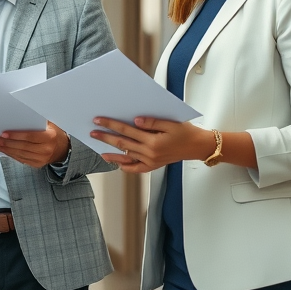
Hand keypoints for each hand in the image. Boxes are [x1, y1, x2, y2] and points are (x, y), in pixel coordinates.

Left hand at [0, 121, 69, 167]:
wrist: (63, 149)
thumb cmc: (54, 133)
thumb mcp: (50, 124)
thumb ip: (37, 121)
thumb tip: (19, 117)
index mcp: (49, 138)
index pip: (29, 136)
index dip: (16, 135)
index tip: (4, 133)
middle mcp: (46, 150)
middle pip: (23, 147)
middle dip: (8, 143)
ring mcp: (42, 159)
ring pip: (21, 155)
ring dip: (7, 150)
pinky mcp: (38, 164)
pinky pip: (22, 160)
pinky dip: (12, 155)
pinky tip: (5, 151)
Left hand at [90, 117, 213, 172]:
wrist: (197, 146)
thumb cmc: (186, 132)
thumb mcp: (170, 123)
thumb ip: (152, 122)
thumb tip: (135, 121)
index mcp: (153, 141)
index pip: (126, 130)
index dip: (111, 125)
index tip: (99, 120)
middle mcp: (150, 153)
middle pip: (122, 144)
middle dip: (106, 138)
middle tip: (93, 133)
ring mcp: (151, 161)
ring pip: (127, 157)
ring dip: (112, 154)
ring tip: (100, 151)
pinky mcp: (154, 165)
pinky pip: (137, 169)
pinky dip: (127, 167)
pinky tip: (118, 164)